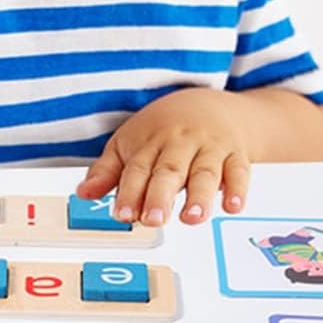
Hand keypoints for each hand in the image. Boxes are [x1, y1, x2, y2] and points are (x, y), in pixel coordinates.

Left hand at [74, 87, 250, 225]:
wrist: (210, 103)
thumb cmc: (164, 129)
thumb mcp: (130, 143)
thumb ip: (107, 171)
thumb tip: (83, 193)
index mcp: (149, 142)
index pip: (137, 169)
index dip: (128, 193)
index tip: (122, 214)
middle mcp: (179, 144)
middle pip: (168, 171)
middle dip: (159, 196)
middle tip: (153, 219)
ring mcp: (209, 148)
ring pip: (204, 172)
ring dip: (199, 196)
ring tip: (192, 218)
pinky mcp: (235, 154)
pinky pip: (239, 170)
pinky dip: (237, 188)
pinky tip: (232, 205)